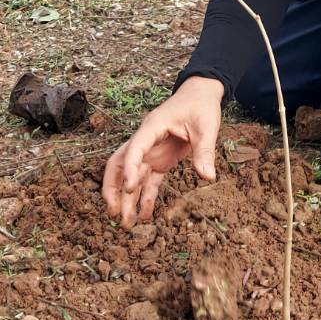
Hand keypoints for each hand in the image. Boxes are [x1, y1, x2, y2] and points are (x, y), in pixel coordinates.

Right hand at [102, 76, 223, 228]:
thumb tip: (207, 177)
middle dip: (113, 188)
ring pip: (131, 176)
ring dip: (127, 198)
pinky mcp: (159, 160)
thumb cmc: (200, 106)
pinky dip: (146, 197)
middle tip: (113, 212)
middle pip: (119, 164)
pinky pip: (148, 180)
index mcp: (152, 127)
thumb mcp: (207, 126)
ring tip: (127, 224)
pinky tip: (145, 214)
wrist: (200, 95)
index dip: (130, 168)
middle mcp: (146, 141)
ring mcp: (151, 151)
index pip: (134, 148)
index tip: (130, 189)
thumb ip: (205, 151)